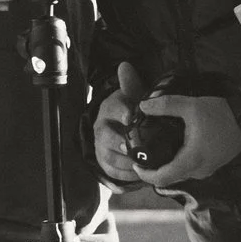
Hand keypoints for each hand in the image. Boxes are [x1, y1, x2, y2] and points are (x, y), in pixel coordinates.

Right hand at [94, 60, 152, 184]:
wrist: (123, 128)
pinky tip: (138, 175)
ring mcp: (101, 146)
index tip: (130, 117)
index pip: (112, 108)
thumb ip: (131, 83)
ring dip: (124, 162)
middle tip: (132, 146)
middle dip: (118, 142)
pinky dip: (124, 175)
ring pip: (107, 156)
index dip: (121, 112)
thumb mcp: (133, 96)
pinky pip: (111, 171)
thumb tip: (124, 66)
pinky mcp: (105, 162)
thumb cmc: (132, 110)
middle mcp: (102, 127)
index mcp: (109, 109)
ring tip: (139, 165)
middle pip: (105, 136)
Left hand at [134, 88, 240, 189]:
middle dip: (154, 170)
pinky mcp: (214, 164)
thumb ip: (165, 105)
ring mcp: (208, 169)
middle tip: (142, 156)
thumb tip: (143, 106)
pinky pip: (191, 169)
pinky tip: (176, 148)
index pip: (161, 178)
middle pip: (169, 178)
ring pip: (181, 174)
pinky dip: (180, 163)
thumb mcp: (191, 106)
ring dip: (168, 167)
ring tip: (156, 151)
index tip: (136, 164)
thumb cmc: (222, 114)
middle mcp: (199, 170)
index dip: (144, 175)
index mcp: (191, 160)